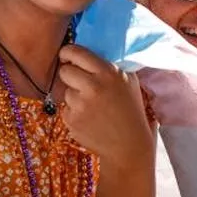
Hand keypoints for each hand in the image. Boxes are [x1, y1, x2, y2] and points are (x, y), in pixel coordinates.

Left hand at [58, 45, 153, 166]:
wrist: (129, 145)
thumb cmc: (131, 111)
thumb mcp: (129, 82)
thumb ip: (111, 66)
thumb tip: (92, 51)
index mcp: (108, 72)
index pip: (76, 52)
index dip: (67, 53)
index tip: (67, 56)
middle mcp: (93, 86)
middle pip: (65, 71)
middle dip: (70, 76)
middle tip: (82, 85)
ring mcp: (80, 104)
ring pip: (66, 92)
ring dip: (75, 97)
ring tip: (93, 108)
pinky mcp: (72, 120)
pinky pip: (66, 109)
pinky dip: (75, 114)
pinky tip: (91, 120)